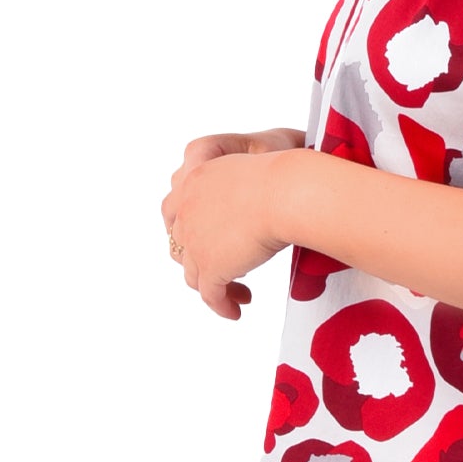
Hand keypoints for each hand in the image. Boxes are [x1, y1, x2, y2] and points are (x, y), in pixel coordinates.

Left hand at [161, 128, 305, 318]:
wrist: (287, 191)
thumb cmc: (286, 167)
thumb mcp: (264, 150)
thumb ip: (253, 163)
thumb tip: (272, 165)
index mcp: (194, 175)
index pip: (175, 204)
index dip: (188, 223)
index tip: (206, 235)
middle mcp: (185, 206)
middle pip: (179, 240)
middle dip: (197, 255)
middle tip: (221, 265)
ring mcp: (194, 239)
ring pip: (192, 272)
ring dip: (212, 285)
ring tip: (235, 293)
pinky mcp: (211, 267)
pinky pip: (211, 294)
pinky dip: (222, 305)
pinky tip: (236, 311)